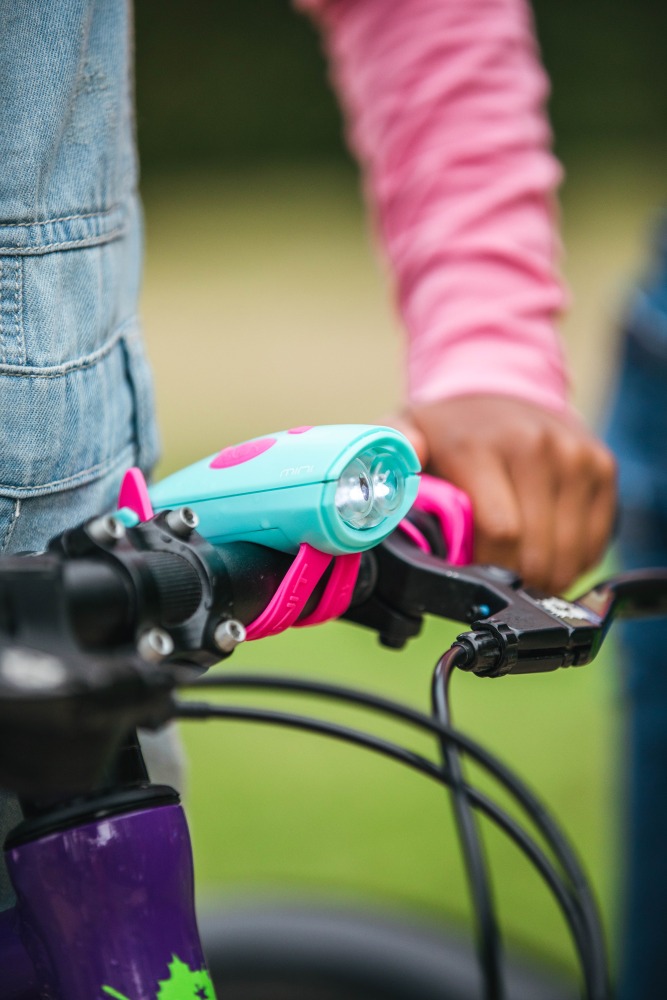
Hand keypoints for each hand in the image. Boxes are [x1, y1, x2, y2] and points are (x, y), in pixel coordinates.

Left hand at [389, 395, 615, 592]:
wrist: (499, 384)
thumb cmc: (449, 427)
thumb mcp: (406, 434)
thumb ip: (389, 465)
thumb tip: (369, 496)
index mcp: (480, 447)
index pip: (500, 533)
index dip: (488, 568)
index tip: (473, 573)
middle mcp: (535, 446)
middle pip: (537, 551)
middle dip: (515, 578)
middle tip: (496, 576)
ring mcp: (574, 456)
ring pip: (570, 553)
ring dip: (546, 574)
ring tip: (520, 564)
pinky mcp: (602, 466)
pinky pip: (596, 541)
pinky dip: (574, 558)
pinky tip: (547, 545)